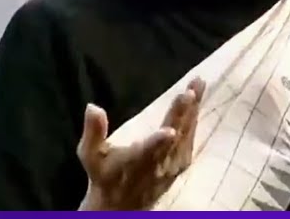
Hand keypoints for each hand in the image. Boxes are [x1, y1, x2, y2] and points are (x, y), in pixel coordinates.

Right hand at [76, 78, 204, 210]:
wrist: (122, 205)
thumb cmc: (104, 176)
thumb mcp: (90, 156)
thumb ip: (93, 131)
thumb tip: (93, 106)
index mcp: (136, 161)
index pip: (147, 152)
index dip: (158, 143)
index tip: (169, 131)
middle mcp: (158, 165)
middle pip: (174, 137)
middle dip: (182, 113)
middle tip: (191, 90)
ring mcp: (173, 165)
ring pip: (187, 135)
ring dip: (194, 110)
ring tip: (199, 84)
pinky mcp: (181, 164)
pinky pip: (191, 139)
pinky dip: (194, 119)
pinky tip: (197, 102)